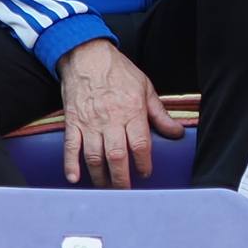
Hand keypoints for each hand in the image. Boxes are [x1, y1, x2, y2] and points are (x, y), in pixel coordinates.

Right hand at [57, 39, 182, 187]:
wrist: (87, 56)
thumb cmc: (119, 72)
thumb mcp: (146, 89)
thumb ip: (160, 114)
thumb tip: (177, 133)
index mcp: (132, 112)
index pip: (140, 144)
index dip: (144, 162)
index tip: (146, 173)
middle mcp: (111, 120)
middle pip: (117, 155)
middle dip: (122, 178)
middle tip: (125, 191)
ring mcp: (89, 122)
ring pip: (94, 156)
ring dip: (100, 175)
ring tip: (106, 188)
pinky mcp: (72, 122)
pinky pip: (70, 147)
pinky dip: (70, 164)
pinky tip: (74, 178)